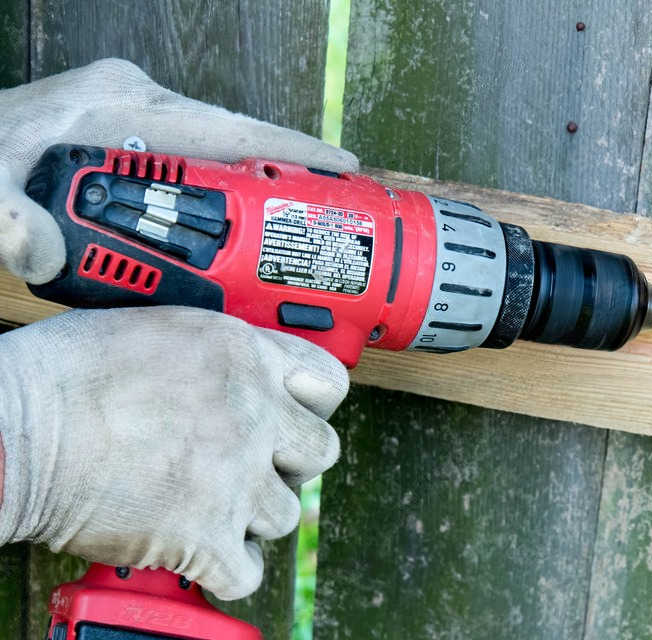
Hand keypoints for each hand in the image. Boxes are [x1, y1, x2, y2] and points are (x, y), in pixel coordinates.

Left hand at [0, 58, 357, 283]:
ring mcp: (138, 116)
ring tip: (302, 224)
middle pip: (238, 141)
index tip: (340, 169)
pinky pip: (200, 161)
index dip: (290, 151)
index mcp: (121, 105)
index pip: (229, 128)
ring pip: (222, 151)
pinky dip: (229, 189)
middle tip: (334, 211)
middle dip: (288, 174)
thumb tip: (36, 247)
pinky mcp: (135, 134)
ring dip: (260, 185)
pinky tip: (242, 223)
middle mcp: (138, 103)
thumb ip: (13, 223)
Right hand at [0, 306, 347, 599]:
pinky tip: (196, 547)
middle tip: (249, 463)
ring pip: (285, 515)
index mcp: (245, 356)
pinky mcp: (206, 537)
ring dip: (250, 515)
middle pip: (319, 452)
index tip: (294, 416)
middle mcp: (253, 414)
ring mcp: (235, 478)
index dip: (312, 404)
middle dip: (288, 462)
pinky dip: (224, 568)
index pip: (328, 382)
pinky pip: (247, 572)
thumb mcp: (162, 329)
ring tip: (207, 502)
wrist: (16, 431)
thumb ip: (222, 352)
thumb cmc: (65, 375)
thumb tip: (244, 372)